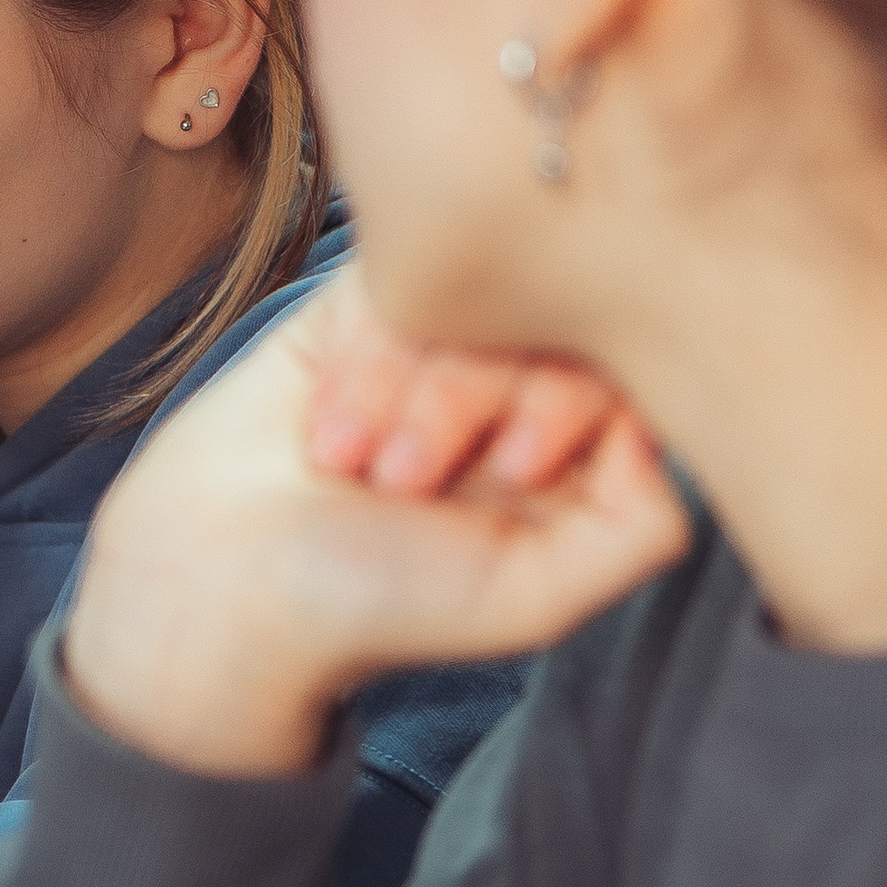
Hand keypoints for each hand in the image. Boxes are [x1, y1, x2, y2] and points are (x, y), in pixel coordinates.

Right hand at [66, 270, 690, 776]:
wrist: (222, 585)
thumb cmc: (375, 605)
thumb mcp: (536, 599)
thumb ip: (640, 529)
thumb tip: (663, 423)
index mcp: (572, 460)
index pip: (621, 370)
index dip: (571, 401)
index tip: (512, 467)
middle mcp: (515, 394)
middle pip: (547, 325)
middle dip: (477, 398)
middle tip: (408, 479)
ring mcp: (441, 346)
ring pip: (468, 302)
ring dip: (410, 389)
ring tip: (356, 467)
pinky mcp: (363, 310)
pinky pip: (393, 281)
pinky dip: (365, 359)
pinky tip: (325, 429)